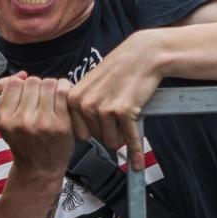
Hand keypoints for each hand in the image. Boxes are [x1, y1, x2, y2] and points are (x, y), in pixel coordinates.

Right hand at [0, 72, 74, 181]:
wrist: (40, 168)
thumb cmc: (23, 141)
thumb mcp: (4, 120)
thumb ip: (3, 93)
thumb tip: (21, 75)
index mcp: (5, 119)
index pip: (14, 83)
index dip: (21, 84)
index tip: (27, 93)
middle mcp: (22, 121)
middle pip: (32, 81)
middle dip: (37, 86)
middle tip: (41, 97)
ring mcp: (42, 122)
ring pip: (48, 83)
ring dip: (51, 87)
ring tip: (51, 97)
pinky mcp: (61, 124)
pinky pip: (63, 91)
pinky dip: (64, 88)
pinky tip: (63, 95)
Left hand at [67, 32, 161, 156]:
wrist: (142, 55)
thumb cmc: (120, 69)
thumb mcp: (92, 85)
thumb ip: (83, 106)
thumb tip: (82, 132)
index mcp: (73, 98)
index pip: (80, 134)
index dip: (94, 131)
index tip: (103, 125)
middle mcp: (85, 104)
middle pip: (96, 139)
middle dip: (110, 132)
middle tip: (119, 115)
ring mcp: (103, 109)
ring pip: (112, 141)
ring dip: (123, 134)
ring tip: (128, 116)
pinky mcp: (123, 112)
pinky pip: (129, 140)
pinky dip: (135, 151)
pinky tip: (137, 162)